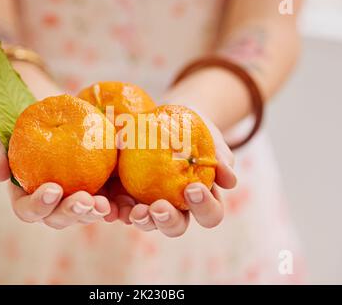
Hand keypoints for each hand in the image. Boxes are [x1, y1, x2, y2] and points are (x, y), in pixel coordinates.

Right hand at [0, 141, 112, 228]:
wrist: (61, 122)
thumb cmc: (32, 131)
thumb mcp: (13, 136)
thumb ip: (1, 152)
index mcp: (28, 198)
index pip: (28, 210)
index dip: (39, 205)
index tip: (54, 188)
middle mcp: (51, 207)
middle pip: (58, 219)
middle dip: (71, 212)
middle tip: (84, 199)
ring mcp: (75, 205)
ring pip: (84, 218)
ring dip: (93, 213)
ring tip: (104, 204)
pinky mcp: (96, 198)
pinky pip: (105, 209)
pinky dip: (113, 209)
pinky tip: (119, 204)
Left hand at [110, 121, 235, 237]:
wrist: (162, 115)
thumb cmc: (191, 128)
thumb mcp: (207, 134)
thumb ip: (219, 154)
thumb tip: (230, 179)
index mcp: (200, 198)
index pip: (209, 213)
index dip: (204, 207)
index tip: (192, 188)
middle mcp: (176, 207)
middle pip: (177, 226)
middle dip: (169, 221)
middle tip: (159, 207)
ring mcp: (150, 203)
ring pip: (148, 223)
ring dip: (143, 221)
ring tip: (136, 211)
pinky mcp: (127, 195)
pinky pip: (121, 209)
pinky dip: (117, 210)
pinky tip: (112, 206)